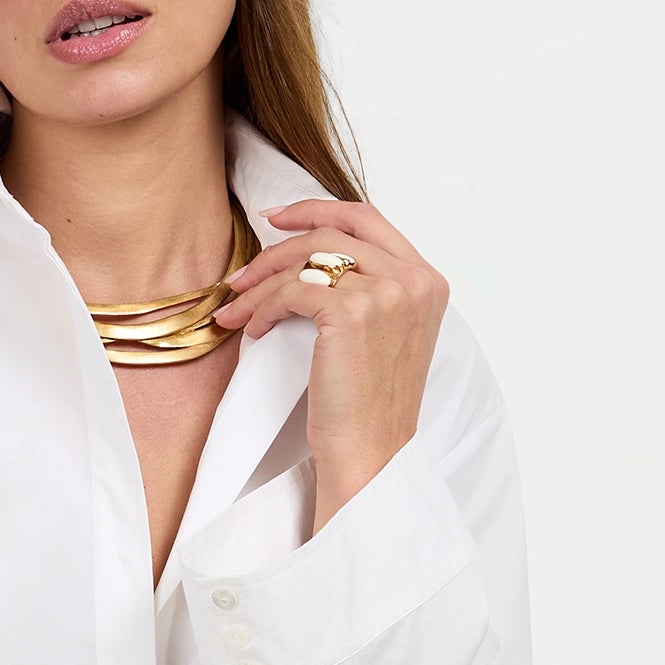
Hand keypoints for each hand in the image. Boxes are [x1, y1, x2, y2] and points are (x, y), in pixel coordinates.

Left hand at [212, 198, 449, 502]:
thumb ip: (370, 290)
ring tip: (237, 306)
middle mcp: (414, 280)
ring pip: (307, 261)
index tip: (279, 218)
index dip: (318, 209)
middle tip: (243, 272)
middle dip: (278, 248)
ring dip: (262, 282)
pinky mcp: (352, 313)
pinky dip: (263, 308)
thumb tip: (312, 258)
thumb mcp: (385, 336)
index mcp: (427, 281)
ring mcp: (387, 293)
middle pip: (333, 233)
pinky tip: (252, 329)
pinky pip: (292, 293)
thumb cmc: (370, 407)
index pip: (368, 220)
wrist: (371, 454)